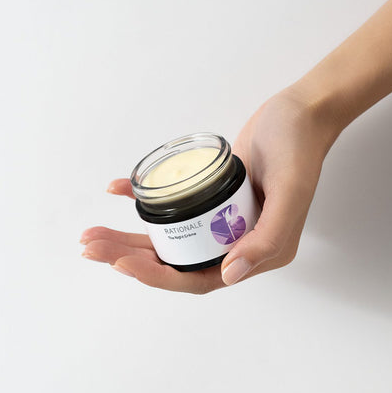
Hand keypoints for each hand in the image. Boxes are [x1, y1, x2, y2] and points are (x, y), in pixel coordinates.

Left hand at [80, 85, 340, 293]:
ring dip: (129, 237)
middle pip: (176, 260)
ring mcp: (220, 219)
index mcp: (256, 252)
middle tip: (93, 245)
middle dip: (131, 258)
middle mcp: (235, 241)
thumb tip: (230, 275)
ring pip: (168, 238)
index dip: (159, 277)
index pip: (200, 278)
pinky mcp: (210, 197)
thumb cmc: (299, 151)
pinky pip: (174, 206)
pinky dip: (144, 201)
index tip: (122, 263)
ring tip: (93, 232)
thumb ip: (266, 239)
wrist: (298, 115)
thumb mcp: (290, 193)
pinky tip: (118, 190)